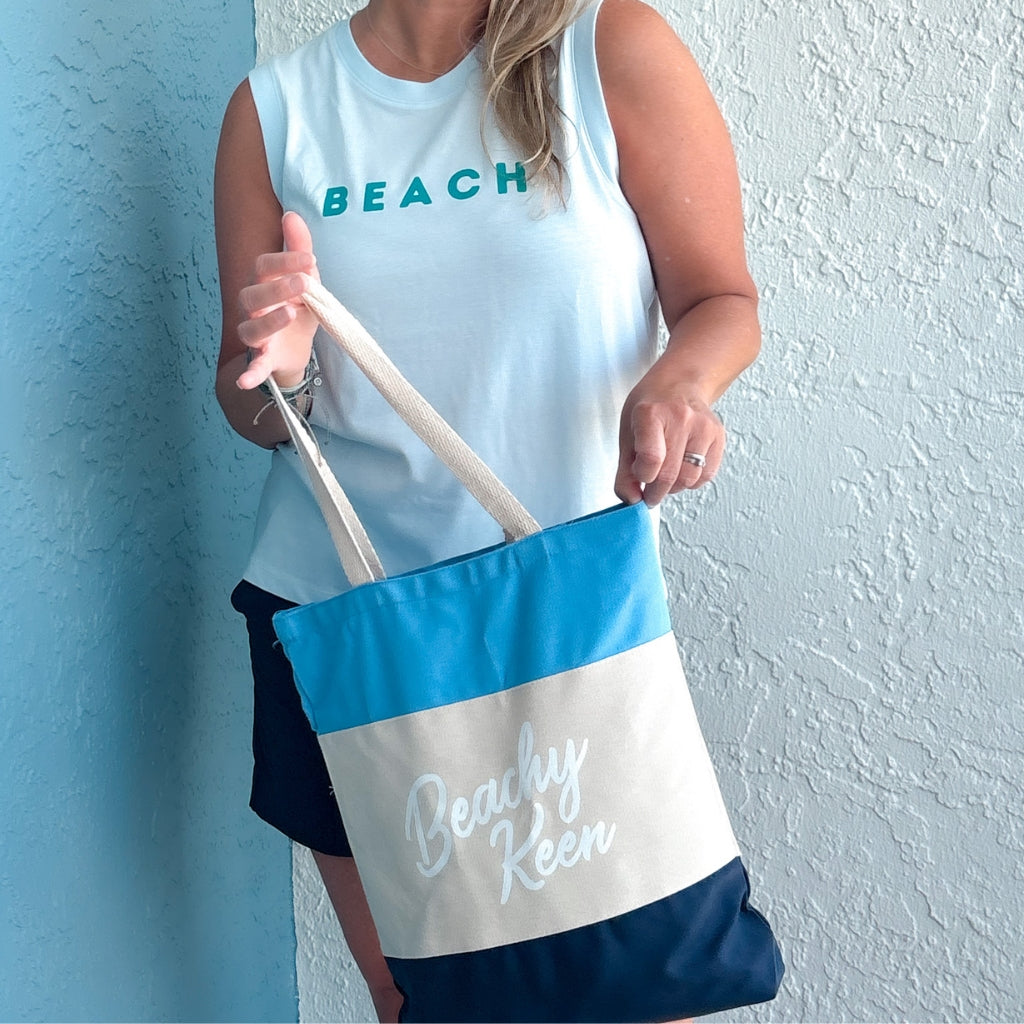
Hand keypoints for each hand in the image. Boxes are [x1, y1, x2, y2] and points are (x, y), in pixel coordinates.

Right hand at [234, 211, 320, 390]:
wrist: (297, 348)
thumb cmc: (298, 307)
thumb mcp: (306, 279)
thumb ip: (299, 249)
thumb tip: (292, 214)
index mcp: (263, 284)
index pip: (264, 267)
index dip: (285, 261)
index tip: (310, 258)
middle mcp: (252, 308)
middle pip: (253, 295)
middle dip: (277, 288)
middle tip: (303, 283)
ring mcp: (256, 335)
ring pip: (251, 329)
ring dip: (268, 322)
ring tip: (290, 314)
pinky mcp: (264, 360)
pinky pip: (252, 368)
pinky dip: (249, 374)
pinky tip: (246, 379)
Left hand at [614, 368, 724, 506]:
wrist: (680, 384)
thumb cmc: (651, 409)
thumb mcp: (627, 433)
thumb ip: (625, 471)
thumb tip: (631, 500)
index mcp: (651, 413)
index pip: (651, 459)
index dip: (643, 477)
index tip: (639, 478)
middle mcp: (680, 417)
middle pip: (669, 473)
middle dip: (655, 492)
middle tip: (649, 493)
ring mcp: (703, 426)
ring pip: (689, 479)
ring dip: (674, 488)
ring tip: (665, 477)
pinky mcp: (718, 435)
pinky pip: (707, 475)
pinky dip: (692, 482)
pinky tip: (682, 470)